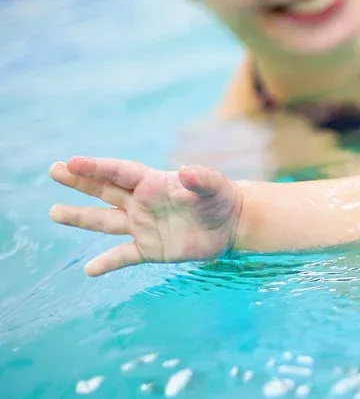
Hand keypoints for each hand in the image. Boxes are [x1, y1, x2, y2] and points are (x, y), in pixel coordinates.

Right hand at [49, 156, 242, 275]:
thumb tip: (186, 172)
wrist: (232, 223)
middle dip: (80, 181)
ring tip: (54, 212)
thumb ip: (201, 178)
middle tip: (53, 170)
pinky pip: (123, 256)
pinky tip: (89, 270)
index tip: (71, 162)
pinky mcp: (151, 248)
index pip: (119, 173)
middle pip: (105, 190)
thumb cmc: (222, 197)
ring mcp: (143, 226)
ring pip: (106, 221)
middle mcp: (142, 203)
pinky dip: (107, 263)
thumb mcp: (215, 185)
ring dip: (80, 217)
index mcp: (153, 183)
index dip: (96, 167)